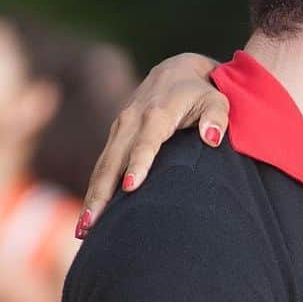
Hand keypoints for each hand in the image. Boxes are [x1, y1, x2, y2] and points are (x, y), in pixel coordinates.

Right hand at [78, 52, 228, 235]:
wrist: (178, 71)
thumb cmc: (203, 92)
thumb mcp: (217, 99)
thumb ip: (217, 116)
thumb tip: (212, 137)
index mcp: (156, 113)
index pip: (146, 142)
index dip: (138, 163)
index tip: (131, 187)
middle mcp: (132, 120)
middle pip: (114, 161)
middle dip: (102, 192)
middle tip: (94, 224)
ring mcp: (120, 128)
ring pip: (103, 166)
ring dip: (93, 196)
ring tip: (85, 230)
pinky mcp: (116, 135)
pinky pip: (103, 165)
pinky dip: (95, 189)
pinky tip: (90, 215)